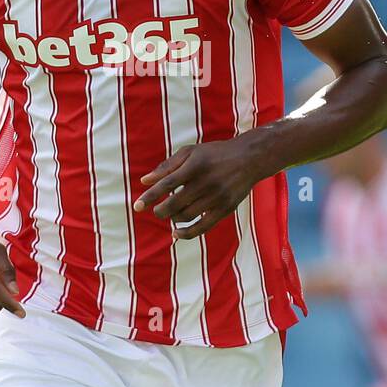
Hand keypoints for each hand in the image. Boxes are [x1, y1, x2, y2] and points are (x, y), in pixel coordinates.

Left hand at [132, 135, 268, 240]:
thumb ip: (167, 166)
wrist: (249, 159)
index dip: (150, 196)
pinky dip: (187, 233)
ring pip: (187, 216)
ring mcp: (217, 197)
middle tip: (156, 210)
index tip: (136, 206)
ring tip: (171, 213)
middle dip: (160, 210)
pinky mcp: (225, 209)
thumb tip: (144, 181)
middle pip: (175, 203)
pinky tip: (176, 233)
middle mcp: (206, 182)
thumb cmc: (214, 154)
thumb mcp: (190, 152)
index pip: (167, 183)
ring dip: (173, 218)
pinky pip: (203, 227)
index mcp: (196, 165)